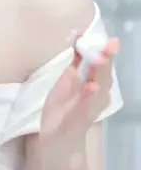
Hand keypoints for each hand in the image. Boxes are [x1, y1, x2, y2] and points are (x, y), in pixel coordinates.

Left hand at [39, 29, 120, 155]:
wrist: (56, 136)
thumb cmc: (65, 104)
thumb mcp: (69, 78)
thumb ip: (76, 58)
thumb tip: (78, 33)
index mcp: (95, 81)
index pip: (103, 62)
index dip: (105, 49)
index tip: (106, 36)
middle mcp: (98, 94)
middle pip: (104, 73)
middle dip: (107, 58)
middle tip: (112, 43)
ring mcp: (90, 107)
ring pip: (99, 88)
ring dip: (101, 74)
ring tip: (103, 59)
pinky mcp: (79, 120)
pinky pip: (85, 108)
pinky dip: (88, 97)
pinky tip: (92, 86)